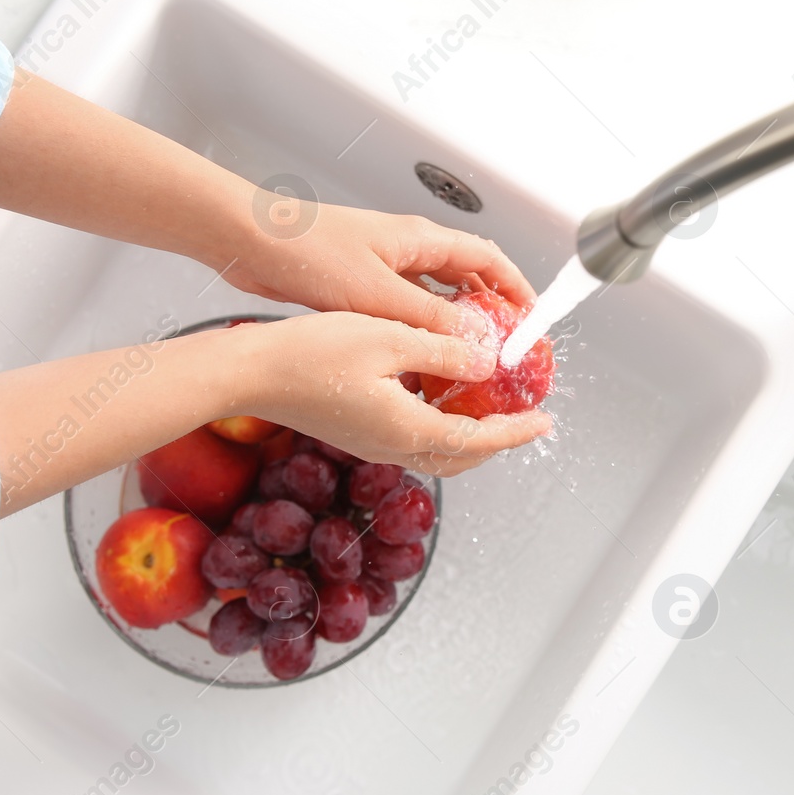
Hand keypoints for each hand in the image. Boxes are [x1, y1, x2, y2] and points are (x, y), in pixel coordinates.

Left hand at [224, 198, 535, 337]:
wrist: (251, 240)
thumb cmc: (308, 251)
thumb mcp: (378, 294)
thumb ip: (430, 318)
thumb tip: (476, 340)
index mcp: (421, 239)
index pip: (488, 258)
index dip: (516, 287)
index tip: (534, 318)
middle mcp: (407, 248)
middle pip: (466, 277)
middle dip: (492, 309)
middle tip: (506, 346)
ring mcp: (384, 264)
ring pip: (435, 295)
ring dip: (455, 323)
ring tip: (470, 358)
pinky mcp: (360, 282)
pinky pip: (406, 307)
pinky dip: (421, 329)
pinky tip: (421, 355)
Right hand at [230, 312, 551, 475]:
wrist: (250, 374)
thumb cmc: (309, 353)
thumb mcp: (389, 337)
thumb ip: (443, 351)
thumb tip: (484, 361)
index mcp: (406, 427)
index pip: (478, 440)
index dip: (515, 431)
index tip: (543, 422)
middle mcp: (391, 444)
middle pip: (461, 457)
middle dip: (496, 441)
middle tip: (522, 420)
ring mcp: (371, 443)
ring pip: (436, 451)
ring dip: (468, 436)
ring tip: (488, 408)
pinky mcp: (355, 432)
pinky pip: (411, 438)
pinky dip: (438, 426)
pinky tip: (437, 396)